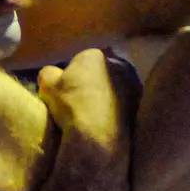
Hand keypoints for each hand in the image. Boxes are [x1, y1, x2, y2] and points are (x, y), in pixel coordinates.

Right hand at [37, 48, 131, 176]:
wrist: (98, 135)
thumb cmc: (71, 105)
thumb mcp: (47, 85)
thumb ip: (48, 73)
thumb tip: (52, 74)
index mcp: (94, 55)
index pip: (82, 61)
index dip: (73, 77)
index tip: (67, 93)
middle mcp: (119, 63)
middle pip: (103, 72)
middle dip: (94, 83)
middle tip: (82, 103)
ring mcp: (134, 83)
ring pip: (117, 87)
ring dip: (109, 96)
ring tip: (96, 116)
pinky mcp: (142, 105)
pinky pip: (127, 104)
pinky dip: (119, 110)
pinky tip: (110, 123)